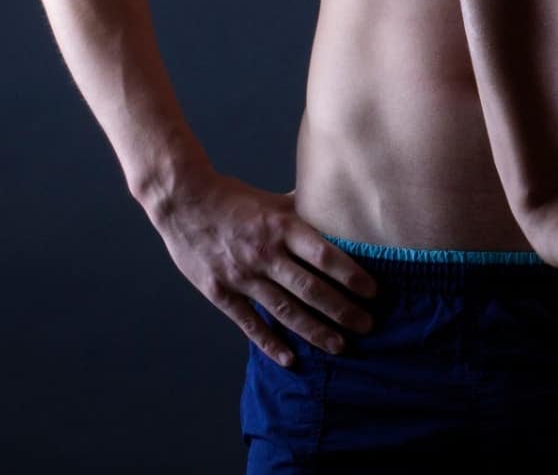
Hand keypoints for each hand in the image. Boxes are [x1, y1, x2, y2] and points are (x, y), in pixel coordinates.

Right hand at [147, 170, 377, 365]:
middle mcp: (265, 254)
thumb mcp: (274, 200)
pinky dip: (270, 343)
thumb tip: (340, 208)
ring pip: (284, 309)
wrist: (183, 200)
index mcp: (282, 227)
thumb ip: (306, 210)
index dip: (351, 275)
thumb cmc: (234, 199)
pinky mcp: (220, 292)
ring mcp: (242, 275)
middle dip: (342, 310)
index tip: (373, 291)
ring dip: (315, 331)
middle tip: (367, 325)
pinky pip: (249, 323)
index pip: (324, 256)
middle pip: (310, 288)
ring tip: (340, 346)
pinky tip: (291, 359)